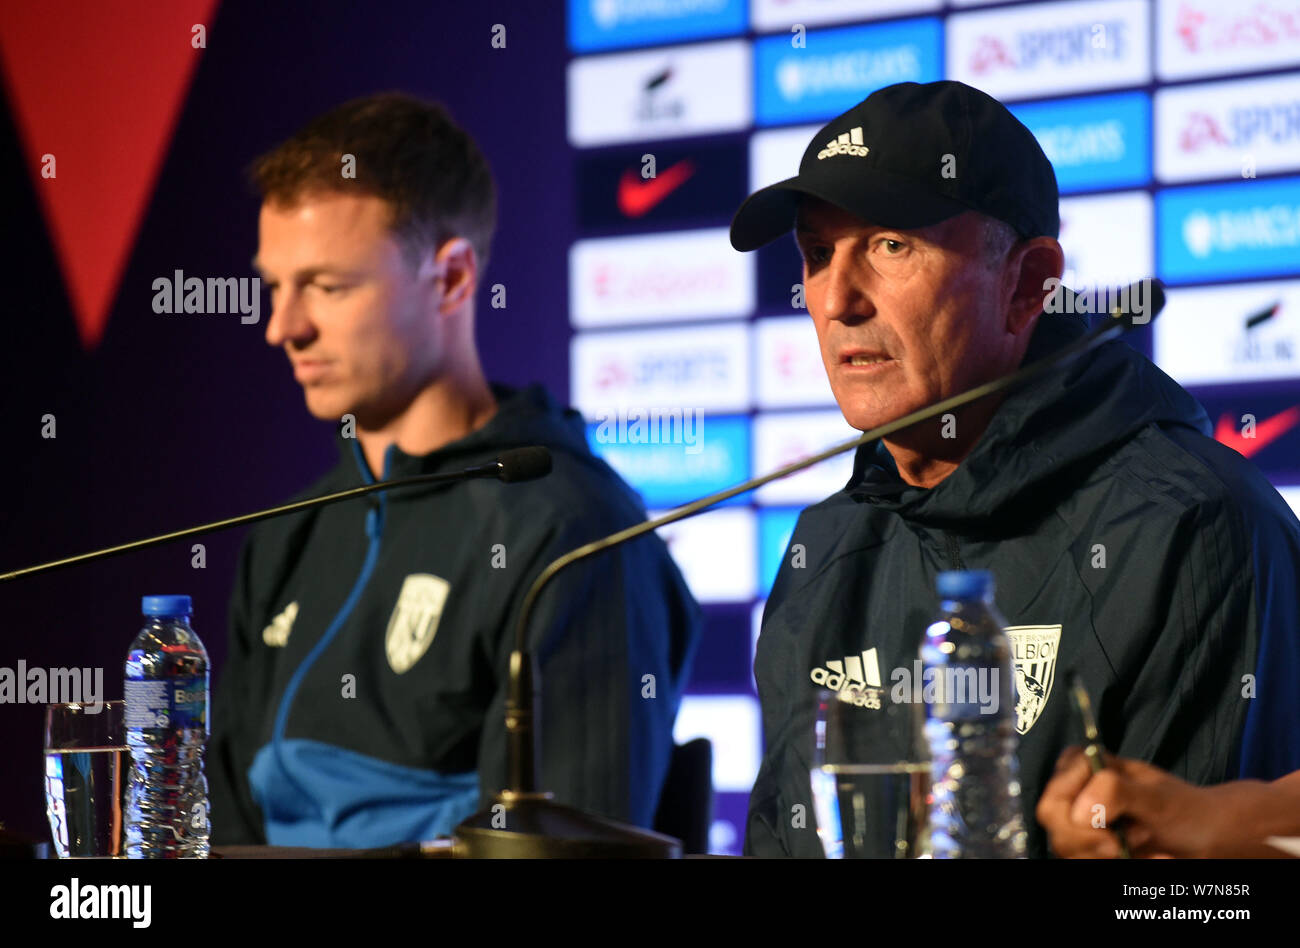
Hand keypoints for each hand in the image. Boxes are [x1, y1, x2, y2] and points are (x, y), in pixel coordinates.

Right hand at [1036, 746, 1274, 857]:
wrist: (1212, 841)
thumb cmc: (1188, 811)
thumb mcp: (1155, 797)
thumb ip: (1116, 792)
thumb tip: (1079, 811)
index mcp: (1087, 769)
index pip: (1056, 787)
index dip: (1076, 808)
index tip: (1110, 823)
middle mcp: (1078, 794)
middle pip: (1052, 819)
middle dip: (1086, 840)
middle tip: (1119, 847)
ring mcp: (1083, 825)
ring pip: (1064, 847)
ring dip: (1102, 858)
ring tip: (1136, 851)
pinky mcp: (1091, 849)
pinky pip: (1083, 862)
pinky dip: (1111, 866)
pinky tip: (1145, 860)